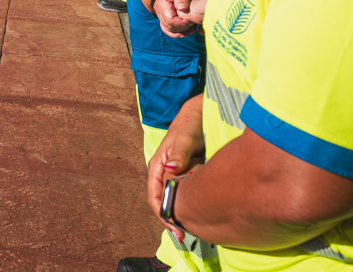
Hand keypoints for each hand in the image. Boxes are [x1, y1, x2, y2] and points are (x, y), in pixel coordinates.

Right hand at [147, 112, 205, 241]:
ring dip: (179, 214)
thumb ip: (178, 154)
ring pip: (173, 199)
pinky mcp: (185, 175)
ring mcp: (174, 175)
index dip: (162, 213)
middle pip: (163, 201)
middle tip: (183, 235)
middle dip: (170, 219)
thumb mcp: (184, 139)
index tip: (173, 226)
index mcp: (157, 166)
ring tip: (191, 229)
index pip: (154, 195)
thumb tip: (170, 169)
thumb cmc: (188, 126)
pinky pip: (183, 193)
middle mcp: (163, 173)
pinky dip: (187, 205)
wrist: (198, 116)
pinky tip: (198, 214)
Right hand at [154, 0, 201, 37]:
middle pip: (168, 26)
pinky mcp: (164, 16)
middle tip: (193, 23)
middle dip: (182, 28)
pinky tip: (185, 32)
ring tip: (190, 30)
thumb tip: (181, 8)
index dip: (181, 23)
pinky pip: (168, 28)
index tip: (191, 21)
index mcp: (162, 4)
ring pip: (168, 29)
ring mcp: (160, 14)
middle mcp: (158, 10)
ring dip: (179, 32)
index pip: (169, 20)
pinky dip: (176, 32)